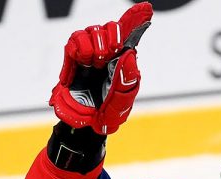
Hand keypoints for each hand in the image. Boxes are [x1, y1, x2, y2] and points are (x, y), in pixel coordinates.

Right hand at [50, 3, 152, 133]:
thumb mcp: (122, 101)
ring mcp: (90, 53)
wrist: (85, 125)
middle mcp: (108, 52)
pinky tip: (80, 65)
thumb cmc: (109, 113)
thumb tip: (129, 54)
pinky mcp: (73, 57)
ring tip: (95, 64)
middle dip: (111, 38)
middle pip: (111, 27)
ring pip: (92, 30)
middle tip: (108, 56)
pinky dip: (78, 51)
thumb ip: (127, 80)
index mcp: (124, 60)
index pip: (130, 33)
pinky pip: (75, 39)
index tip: (147, 8)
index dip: (136, 18)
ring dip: (94, 46)